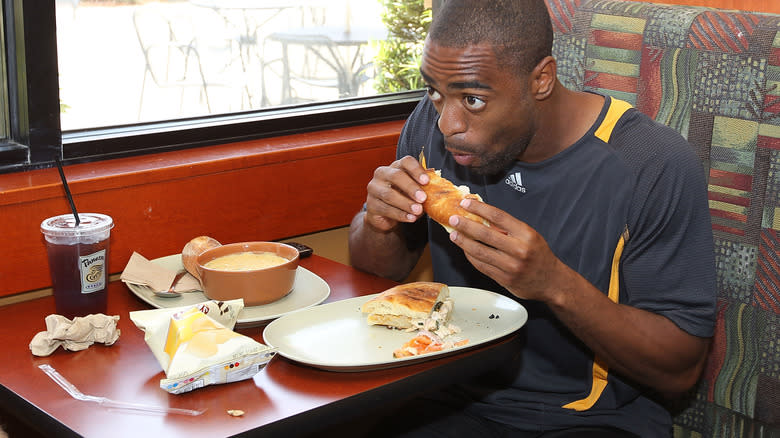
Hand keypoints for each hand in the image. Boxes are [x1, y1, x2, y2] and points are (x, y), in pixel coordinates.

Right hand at [363, 155, 429, 231]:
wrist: (386, 215)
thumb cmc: (403, 198)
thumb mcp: (414, 191)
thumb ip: (423, 188)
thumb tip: (438, 191)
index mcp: (395, 167)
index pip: (405, 162)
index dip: (416, 170)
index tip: (426, 181)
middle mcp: (382, 174)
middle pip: (396, 176)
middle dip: (411, 187)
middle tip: (423, 198)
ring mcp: (374, 189)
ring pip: (389, 194)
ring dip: (406, 203)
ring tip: (418, 211)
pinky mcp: (371, 205)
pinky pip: (385, 209)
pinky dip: (400, 215)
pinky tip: (410, 218)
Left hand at [447, 198, 568, 302]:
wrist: (551, 281)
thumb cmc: (538, 255)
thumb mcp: (529, 235)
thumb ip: (508, 227)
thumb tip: (482, 215)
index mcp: (526, 234)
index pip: (498, 217)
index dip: (479, 208)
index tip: (466, 203)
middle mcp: (519, 250)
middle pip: (486, 234)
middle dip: (466, 225)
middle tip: (454, 219)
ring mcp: (511, 266)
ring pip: (480, 252)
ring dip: (463, 242)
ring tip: (454, 234)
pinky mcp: (504, 279)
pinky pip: (482, 266)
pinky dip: (470, 256)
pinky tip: (465, 249)